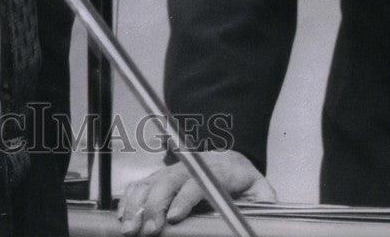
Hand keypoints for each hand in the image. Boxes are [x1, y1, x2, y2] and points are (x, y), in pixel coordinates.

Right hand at [116, 151, 275, 235]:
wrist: (228, 160)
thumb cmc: (242, 179)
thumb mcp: (260, 190)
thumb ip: (263, 201)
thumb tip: (265, 211)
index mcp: (218, 169)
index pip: (198, 181)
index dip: (185, 198)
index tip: (175, 216)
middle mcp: (191, 166)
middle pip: (169, 180)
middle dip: (155, 205)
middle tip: (150, 229)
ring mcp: (172, 171)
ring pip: (150, 182)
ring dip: (137, 204)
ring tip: (130, 227)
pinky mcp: (160, 178)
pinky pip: (140, 185)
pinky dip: (129, 200)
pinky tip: (123, 216)